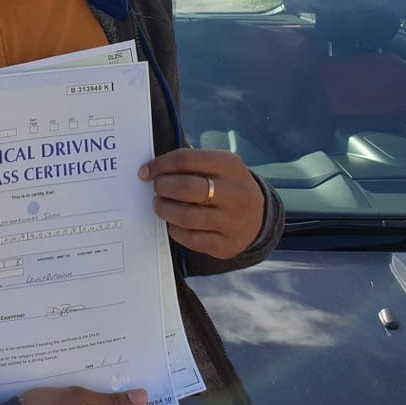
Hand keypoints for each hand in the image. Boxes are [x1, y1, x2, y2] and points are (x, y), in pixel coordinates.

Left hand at [139, 148, 263, 258]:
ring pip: (186, 216)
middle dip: (162, 187)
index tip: (145, 172)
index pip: (186, 159)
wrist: (260, 217)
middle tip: (156, 188)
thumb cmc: (226, 186)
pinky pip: (191, 239)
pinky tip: (174, 223)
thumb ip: (191, 163)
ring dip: (165, 209)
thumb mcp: (219, 165)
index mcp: (230, 165)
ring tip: (161, 205)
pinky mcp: (225, 245)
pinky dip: (175, 230)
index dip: (159, 165)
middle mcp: (234, 193)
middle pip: (186, 188)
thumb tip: (153, 168)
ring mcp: (232, 221)